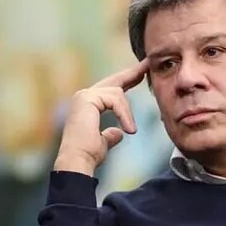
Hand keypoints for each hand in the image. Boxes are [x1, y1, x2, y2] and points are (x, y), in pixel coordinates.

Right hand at [54, 58, 148, 175]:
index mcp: (88, 105)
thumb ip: (110, 135)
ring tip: (131, 130)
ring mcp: (85, 96)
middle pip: (114, 81)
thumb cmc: (88, 155)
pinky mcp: (88, 98)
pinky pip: (115, 99)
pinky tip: (128, 129)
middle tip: (147, 64)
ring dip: (127, 114)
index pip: (111, 89)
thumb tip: (119, 133)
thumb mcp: (103, 142)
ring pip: (117, 93)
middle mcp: (84, 96)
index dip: (128, 81)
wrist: (77, 161)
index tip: (142, 75)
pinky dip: (124, 114)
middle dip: (132, 74)